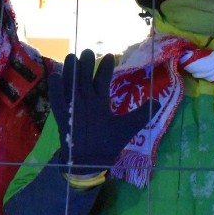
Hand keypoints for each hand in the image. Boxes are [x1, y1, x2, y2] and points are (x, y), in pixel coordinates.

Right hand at [49, 49, 156, 174]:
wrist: (92, 162)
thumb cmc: (109, 143)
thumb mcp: (128, 127)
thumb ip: (142, 114)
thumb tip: (158, 101)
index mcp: (100, 101)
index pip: (101, 80)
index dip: (104, 68)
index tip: (109, 56)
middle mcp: (85, 101)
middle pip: (84, 78)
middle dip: (85, 65)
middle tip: (88, 52)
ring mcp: (73, 107)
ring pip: (70, 84)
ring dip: (70, 71)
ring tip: (72, 57)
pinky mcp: (63, 116)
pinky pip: (57, 101)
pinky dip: (55, 89)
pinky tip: (55, 76)